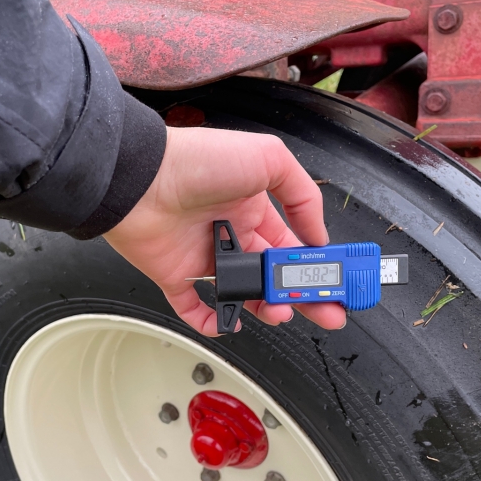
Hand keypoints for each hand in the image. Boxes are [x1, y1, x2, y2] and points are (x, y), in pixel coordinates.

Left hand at [104, 126, 347, 335]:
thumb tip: (317, 234)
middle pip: (274, 275)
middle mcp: (231, 233)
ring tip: (280, 312)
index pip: (294, 244)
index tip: (338, 283)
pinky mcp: (176, 276)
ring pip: (244, 294)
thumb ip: (302, 194)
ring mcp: (205, 257)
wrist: (142, 178)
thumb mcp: (268, 157)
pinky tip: (230, 324)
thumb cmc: (198, 160)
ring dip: (267, 309)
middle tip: (326, 313)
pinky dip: (213, 321)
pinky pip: (195, 308)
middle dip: (304, 296)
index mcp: (254, 208)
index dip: (318, 265)